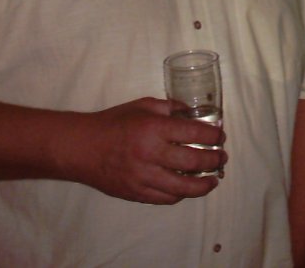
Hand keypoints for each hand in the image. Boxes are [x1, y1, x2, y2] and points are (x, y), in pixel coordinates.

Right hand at [74, 97, 226, 203]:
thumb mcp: (142, 105)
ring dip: (203, 185)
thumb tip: (192, 112)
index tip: (220, 136)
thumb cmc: (112, 123)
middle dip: (214, 160)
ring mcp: (143, 177)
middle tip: (221, 157)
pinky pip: (165, 199)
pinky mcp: (136, 193)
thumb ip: (169, 107)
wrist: (82, 148)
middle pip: (194, 161)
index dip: (213, 136)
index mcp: (153, 128)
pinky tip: (187, 188)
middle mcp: (150, 154)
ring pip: (183, 187)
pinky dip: (180, 194)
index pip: (194, 133)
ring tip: (213, 180)